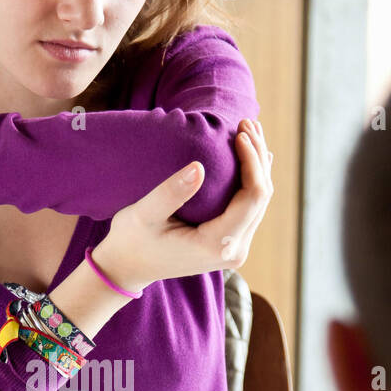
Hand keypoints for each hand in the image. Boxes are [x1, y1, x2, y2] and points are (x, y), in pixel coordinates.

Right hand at [94, 116, 273, 290]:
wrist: (128, 268)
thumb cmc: (131, 240)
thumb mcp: (143, 215)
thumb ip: (171, 193)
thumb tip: (199, 167)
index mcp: (216, 245)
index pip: (252, 196)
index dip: (251, 161)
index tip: (239, 132)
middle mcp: (233, 250)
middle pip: (262, 197)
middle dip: (257, 157)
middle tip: (245, 122)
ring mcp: (235, 248)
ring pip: (260, 200)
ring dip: (257, 165)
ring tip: (249, 130)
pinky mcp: (231, 243)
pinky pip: (250, 207)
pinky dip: (251, 179)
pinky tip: (251, 154)